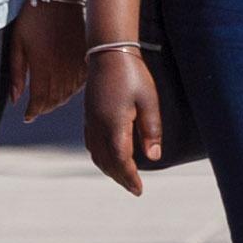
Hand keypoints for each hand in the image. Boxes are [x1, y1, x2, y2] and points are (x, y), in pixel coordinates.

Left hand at [6, 0, 86, 123]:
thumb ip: (17, 73)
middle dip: (44, 108)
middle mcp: (62, 70)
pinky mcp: (85, 57)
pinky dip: (72, 90)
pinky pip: (80, 82)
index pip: (39, 102)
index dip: (32, 112)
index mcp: (43, 69)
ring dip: (58, 101)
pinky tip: (65, 87)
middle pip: (55, 101)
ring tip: (48, 100)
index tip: (27, 116)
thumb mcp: (17, 44)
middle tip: (36, 109)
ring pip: (69, 94)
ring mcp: (76, 64)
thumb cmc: (33, 19)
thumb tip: (15, 100)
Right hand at [82, 47, 161, 193]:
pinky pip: (91, 144)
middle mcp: (98, 126)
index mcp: (114, 124)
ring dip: (109, 170)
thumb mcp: (149, 100)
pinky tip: (109, 158)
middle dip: (120, 178)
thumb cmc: (132, 74)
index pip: (121, 160)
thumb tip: (154, 157)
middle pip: (107, 162)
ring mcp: (90, 121)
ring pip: (97, 155)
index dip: (130, 177)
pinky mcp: (88, 115)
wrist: (108, 52)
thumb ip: (151, 130)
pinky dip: (101, 158)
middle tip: (134, 189)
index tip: (139, 190)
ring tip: (124, 177)